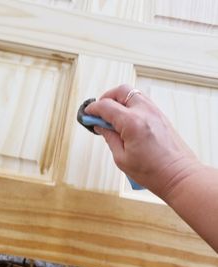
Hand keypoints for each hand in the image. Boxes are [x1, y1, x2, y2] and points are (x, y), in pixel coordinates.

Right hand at [85, 84, 202, 198]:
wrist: (178, 175)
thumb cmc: (153, 172)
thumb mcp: (122, 158)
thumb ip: (109, 138)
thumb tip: (100, 126)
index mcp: (132, 123)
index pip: (106, 106)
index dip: (93, 109)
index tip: (87, 114)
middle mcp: (145, 112)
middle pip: (121, 91)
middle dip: (106, 98)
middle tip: (99, 113)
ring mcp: (155, 112)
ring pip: (132, 94)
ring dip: (119, 100)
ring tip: (112, 116)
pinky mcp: (161, 116)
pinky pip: (142, 102)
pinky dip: (130, 105)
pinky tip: (126, 120)